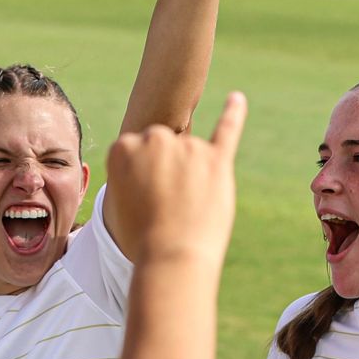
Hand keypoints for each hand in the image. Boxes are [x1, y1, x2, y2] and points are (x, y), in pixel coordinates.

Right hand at [107, 91, 244, 265]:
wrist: (172, 259)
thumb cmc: (143, 238)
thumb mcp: (120, 200)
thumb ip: (136, 175)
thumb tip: (161, 167)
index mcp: (124, 146)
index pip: (136, 153)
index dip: (142, 181)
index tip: (142, 202)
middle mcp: (155, 138)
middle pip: (163, 147)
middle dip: (165, 173)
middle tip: (163, 207)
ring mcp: (188, 147)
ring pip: (191, 154)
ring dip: (192, 177)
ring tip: (187, 208)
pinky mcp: (217, 160)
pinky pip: (227, 129)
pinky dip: (234, 113)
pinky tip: (237, 99)